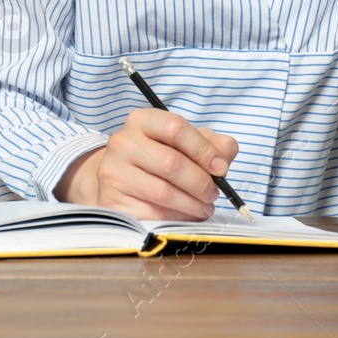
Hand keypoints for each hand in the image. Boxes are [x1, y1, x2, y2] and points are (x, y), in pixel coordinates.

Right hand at [54, 108, 239, 220]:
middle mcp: (122, 142)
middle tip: (214, 193)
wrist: (118, 176)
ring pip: (163, 192)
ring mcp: (113, 171)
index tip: (221, 168)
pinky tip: (186, 215)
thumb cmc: (158, 156)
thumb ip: (212, 143)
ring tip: (205, 207)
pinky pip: (151, 213)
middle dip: (201, 182)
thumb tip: (226, 155)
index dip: (203, 149)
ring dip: (192, 204)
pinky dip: (176, 217)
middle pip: (171, 163)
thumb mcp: (184, 142)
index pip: (175, 128)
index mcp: (142, 120)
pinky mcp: (112, 200)